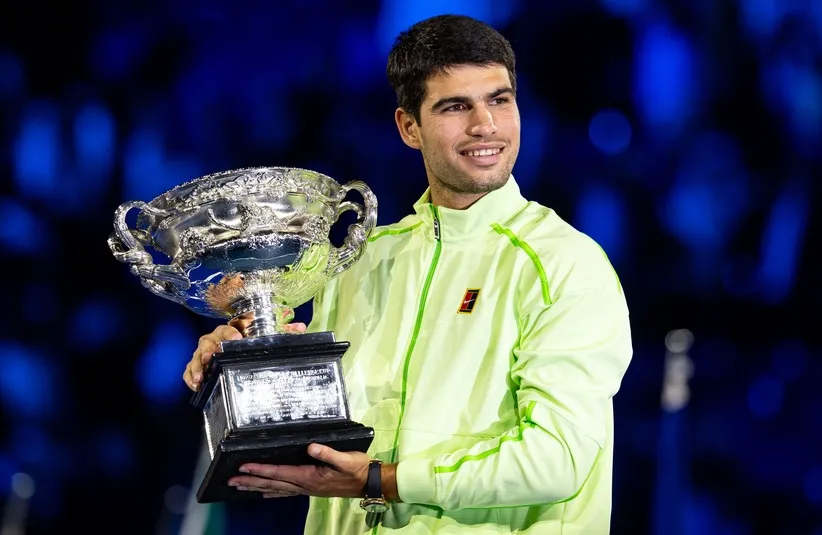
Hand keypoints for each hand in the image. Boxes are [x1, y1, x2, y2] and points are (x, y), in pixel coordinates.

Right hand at [182, 319, 306, 391]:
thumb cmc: (248, 339)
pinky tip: (195, 385)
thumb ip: (282, 331)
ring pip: (197, 357)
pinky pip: (189, 370)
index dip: (230, 332)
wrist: (231, 345)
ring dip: (197, 366)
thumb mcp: (264, 335)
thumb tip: (300, 327)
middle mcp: (214, 339)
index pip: (227, 328)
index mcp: (230, 330)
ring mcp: (204, 353)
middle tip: (211, 357)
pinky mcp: (197, 366)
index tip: (235, 338)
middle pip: (208, 341)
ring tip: (200, 377)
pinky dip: (190, 377)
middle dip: (209, 349)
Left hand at [227, 443, 369, 498]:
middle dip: (251, 481)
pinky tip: (264, 493)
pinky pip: (286, 492)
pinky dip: (272, 492)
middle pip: (273, 483)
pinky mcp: (311, 488)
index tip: (244, 467)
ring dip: (257, 487)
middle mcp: (304, 485)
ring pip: (276, 489)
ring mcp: (307, 489)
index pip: (280, 472)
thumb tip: (311, 446)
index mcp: (310, 476)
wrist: (368, 483)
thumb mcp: (345, 458)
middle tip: (232, 480)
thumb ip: (328, 453)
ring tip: (240, 487)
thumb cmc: (357, 468)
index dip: (261, 469)